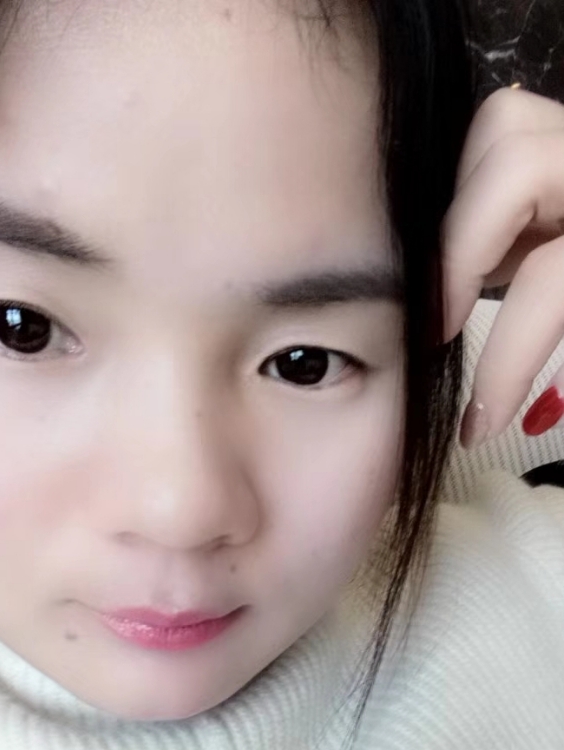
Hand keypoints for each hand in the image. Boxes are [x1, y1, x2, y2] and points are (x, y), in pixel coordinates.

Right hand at [443, 87, 563, 448]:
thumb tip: (528, 413)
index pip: (549, 282)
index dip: (507, 360)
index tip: (478, 422)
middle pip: (511, 166)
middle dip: (457, 255)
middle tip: (441, 325)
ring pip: (497, 128)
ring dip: (461, 205)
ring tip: (460, 268)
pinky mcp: (561, 137)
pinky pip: (496, 135)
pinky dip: (473, 185)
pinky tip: (481, 237)